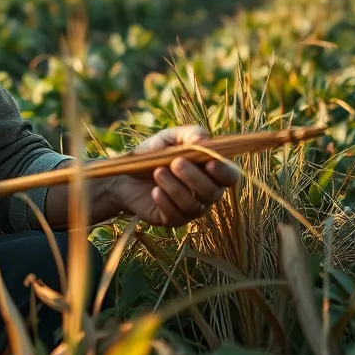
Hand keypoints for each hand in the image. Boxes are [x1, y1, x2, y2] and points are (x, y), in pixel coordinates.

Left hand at [113, 126, 238, 227]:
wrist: (125, 174)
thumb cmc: (152, 153)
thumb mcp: (168, 138)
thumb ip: (188, 134)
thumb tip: (204, 140)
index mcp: (209, 169)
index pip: (230, 175)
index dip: (224, 171)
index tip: (210, 162)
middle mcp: (205, 191)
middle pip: (214, 193)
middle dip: (195, 178)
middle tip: (175, 163)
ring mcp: (191, 208)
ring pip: (195, 206)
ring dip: (176, 188)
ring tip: (157, 172)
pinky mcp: (174, 219)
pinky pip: (177, 217)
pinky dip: (166, 202)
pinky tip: (155, 191)